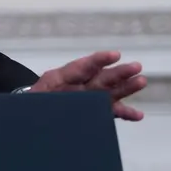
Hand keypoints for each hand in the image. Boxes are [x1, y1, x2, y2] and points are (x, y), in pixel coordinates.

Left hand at [26, 51, 146, 120]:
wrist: (29, 114)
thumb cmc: (30, 103)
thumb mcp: (31, 99)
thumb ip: (39, 99)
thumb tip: (43, 103)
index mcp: (60, 79)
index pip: (80, 67)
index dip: (97, 61)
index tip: (114, 55)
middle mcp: (78, 86)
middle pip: (100, 78)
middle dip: (118, 73)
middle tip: (136, 66)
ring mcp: (88, 97)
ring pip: (109, 92)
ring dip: (126, 87)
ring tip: (141, 81)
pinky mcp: (94, 110)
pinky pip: (110, 111)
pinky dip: (124, 113)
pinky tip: (138, 114)